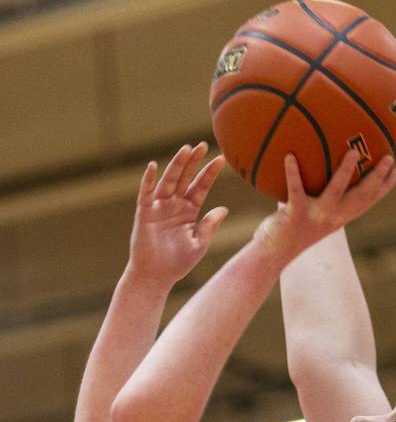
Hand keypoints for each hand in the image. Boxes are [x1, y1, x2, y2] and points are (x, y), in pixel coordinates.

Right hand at [128, 142, 228, 286]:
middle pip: (185, 178)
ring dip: (176, 165)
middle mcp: (174, 204)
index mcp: (189, 210)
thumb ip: (209, 225)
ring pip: (169, 181)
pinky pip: (146, 193)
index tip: (221, 159)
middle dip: (193, 162)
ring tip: (186, 150)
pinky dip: (149, 180)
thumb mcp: (199, 243)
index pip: (201, 187)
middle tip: (202, 145)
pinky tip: (153, 166)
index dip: (209, 173)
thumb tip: (223, 209)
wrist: (157, 276)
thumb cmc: (178, 262)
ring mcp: (159, 206)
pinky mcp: (145, 212)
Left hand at [257, 149, 395, 264]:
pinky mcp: (295, 215)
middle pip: (361, 196)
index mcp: (339, 218)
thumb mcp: (311, 215)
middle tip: (389, 158)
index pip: (367, 202)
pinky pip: (295, 190)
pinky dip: (292, 173)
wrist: (273, 254)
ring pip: (336, 191)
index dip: (383, 189)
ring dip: (346, 172)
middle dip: (377, 177)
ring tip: (353, 152)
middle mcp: (332, 218)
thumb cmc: (290, 232)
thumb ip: (317, 196)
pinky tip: (289, 157)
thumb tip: (314, 166)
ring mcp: (316, 216)